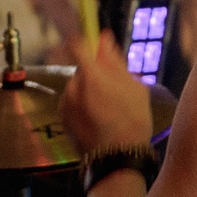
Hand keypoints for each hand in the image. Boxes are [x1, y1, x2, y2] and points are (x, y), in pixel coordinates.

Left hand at [62, 31, 155, 155]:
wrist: (118, 159)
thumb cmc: (132, 121)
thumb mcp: (134, 87)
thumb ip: (115, 61)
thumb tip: (104, 38)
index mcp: (91, 76)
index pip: (77, 45)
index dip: (85, 42)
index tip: (94, 47)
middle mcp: (73, 86)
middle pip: (81, 69)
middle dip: (94, 73)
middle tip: (114, 89)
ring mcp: (65, 103)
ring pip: (77, 86)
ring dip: (88, 91)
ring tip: (108, 109)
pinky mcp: (63, 118)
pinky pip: (73, 102)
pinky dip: (82, 105)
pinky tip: (98, 119)